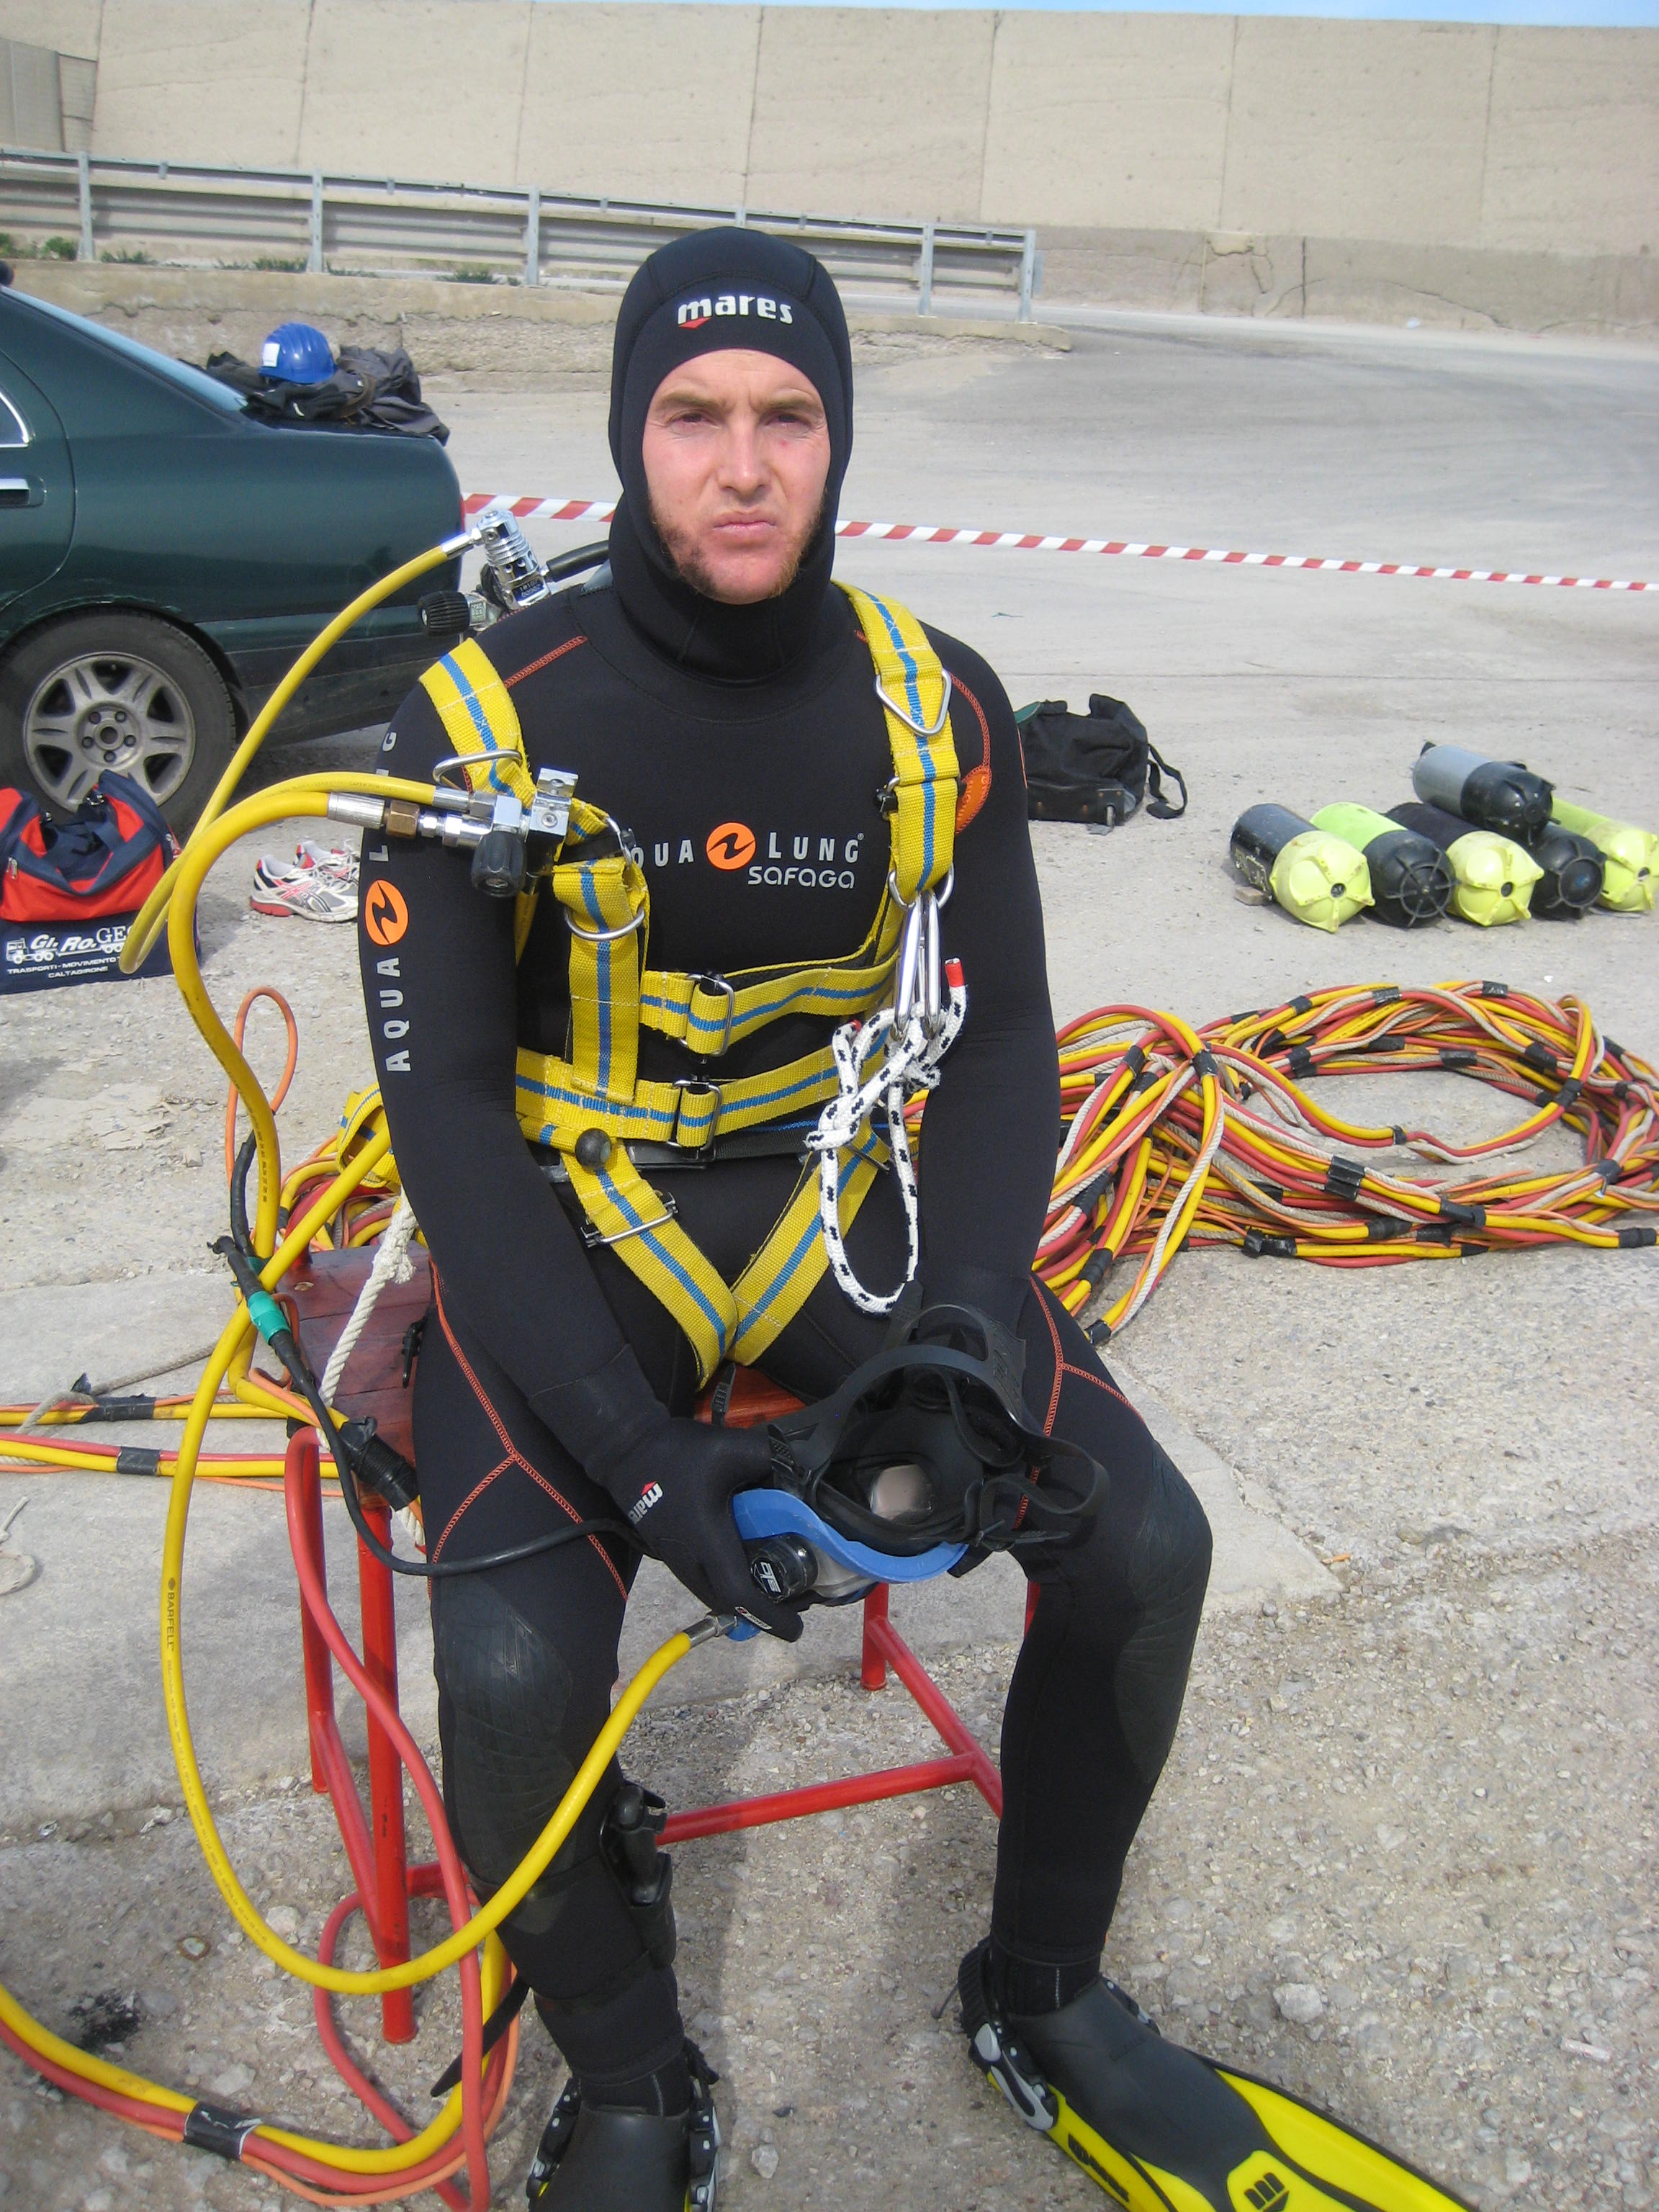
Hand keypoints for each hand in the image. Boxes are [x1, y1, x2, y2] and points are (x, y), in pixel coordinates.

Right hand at [597, 1417, 802, 1641]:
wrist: (625, 1449)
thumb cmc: (676, 1452)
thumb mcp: (733, 1447)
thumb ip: (772, 1460)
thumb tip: (799, 1476)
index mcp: (706, 1539)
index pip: (739, 1593)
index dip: (769, 1616)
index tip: (796, 1627)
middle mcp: (689, 1557)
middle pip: (728, 1603)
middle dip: (763, 1611)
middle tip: (796, 1599)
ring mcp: (675, 1556)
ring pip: (712, 1593)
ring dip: (743, 1596)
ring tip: (776, 1581)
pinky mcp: (668, 1549)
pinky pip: (701, 1578)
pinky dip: (727, 1580)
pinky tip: (746, 1559)